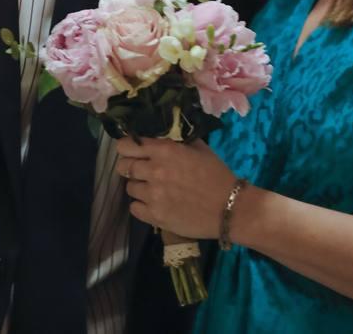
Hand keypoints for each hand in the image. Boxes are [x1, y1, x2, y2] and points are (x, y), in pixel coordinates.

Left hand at [115, 137, 236, 239]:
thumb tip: (162, 135)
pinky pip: (134, 208)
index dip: (126, 148)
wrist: (229, 208)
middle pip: (123, 167)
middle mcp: (154, 171)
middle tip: (141, 171)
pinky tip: (154, 204)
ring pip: (129, 188)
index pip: (126, 145)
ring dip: (139, 187)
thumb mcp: (199, 149)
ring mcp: (152, 195)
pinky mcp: (154, 216)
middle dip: (130, 167)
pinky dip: (141, 206)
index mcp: (165, 150)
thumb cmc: (217, 175)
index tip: (131, 151)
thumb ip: (177, 141)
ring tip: (153, 190)